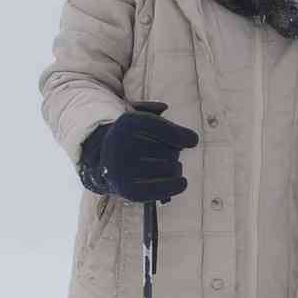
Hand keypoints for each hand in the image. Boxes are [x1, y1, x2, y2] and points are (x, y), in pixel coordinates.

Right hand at [77, 106, 198, 201]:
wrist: (106, 164)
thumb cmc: (131, 139)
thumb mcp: (138, 119)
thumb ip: (152, 110)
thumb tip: (162, 107)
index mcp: (127, 124)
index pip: (163, 129)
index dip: (182, 136)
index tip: (192, 141)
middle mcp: (122, 145)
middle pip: (171, 151)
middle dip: (175, 152)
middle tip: (168, 153)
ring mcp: (123, 169)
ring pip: (170, 168)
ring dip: (176, 168)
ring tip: (169, 166)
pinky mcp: (128, 190)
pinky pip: (162, 189)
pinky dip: (176, 185)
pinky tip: (181, 182)